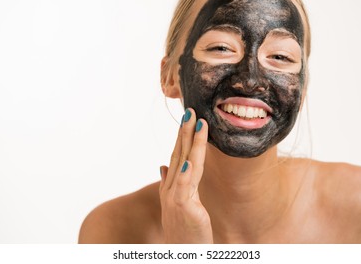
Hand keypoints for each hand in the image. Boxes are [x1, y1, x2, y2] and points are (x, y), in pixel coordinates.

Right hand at [159, 108, 212, 242]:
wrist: (180, 253)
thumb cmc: (182, 230)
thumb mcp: (176, 204)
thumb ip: (171, 183)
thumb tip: (163, 166)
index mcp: (171, 186)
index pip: (177, 156)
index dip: (182, 137)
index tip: (188, 120)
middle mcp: (171, 189)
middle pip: (179, 154)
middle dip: (185, 132)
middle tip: (191, 111)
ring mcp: (176, 197)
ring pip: (185, 163)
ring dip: (190, 142)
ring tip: (197, 123)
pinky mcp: (184, 208)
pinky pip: (185, 187)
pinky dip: (186, 173)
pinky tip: (190, 160)